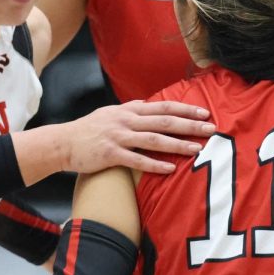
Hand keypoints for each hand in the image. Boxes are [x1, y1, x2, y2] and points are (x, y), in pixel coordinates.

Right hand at [63, 100, 214, 174]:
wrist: (63, 142)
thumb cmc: (89, 129)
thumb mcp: (111, 113)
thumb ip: (131, 109)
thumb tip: (149, 105)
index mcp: (129, 110)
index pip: (163, 107)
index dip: (185, 109)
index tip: (204, 113)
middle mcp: (126, 121)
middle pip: (164, 121)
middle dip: (189, 125)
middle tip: (211, 128)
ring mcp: (118, 137)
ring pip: (154, 140)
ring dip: (177, 144)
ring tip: (196, 149)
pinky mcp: (110, 154)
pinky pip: (136, 160)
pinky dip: (154, 164)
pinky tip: (170, 168)